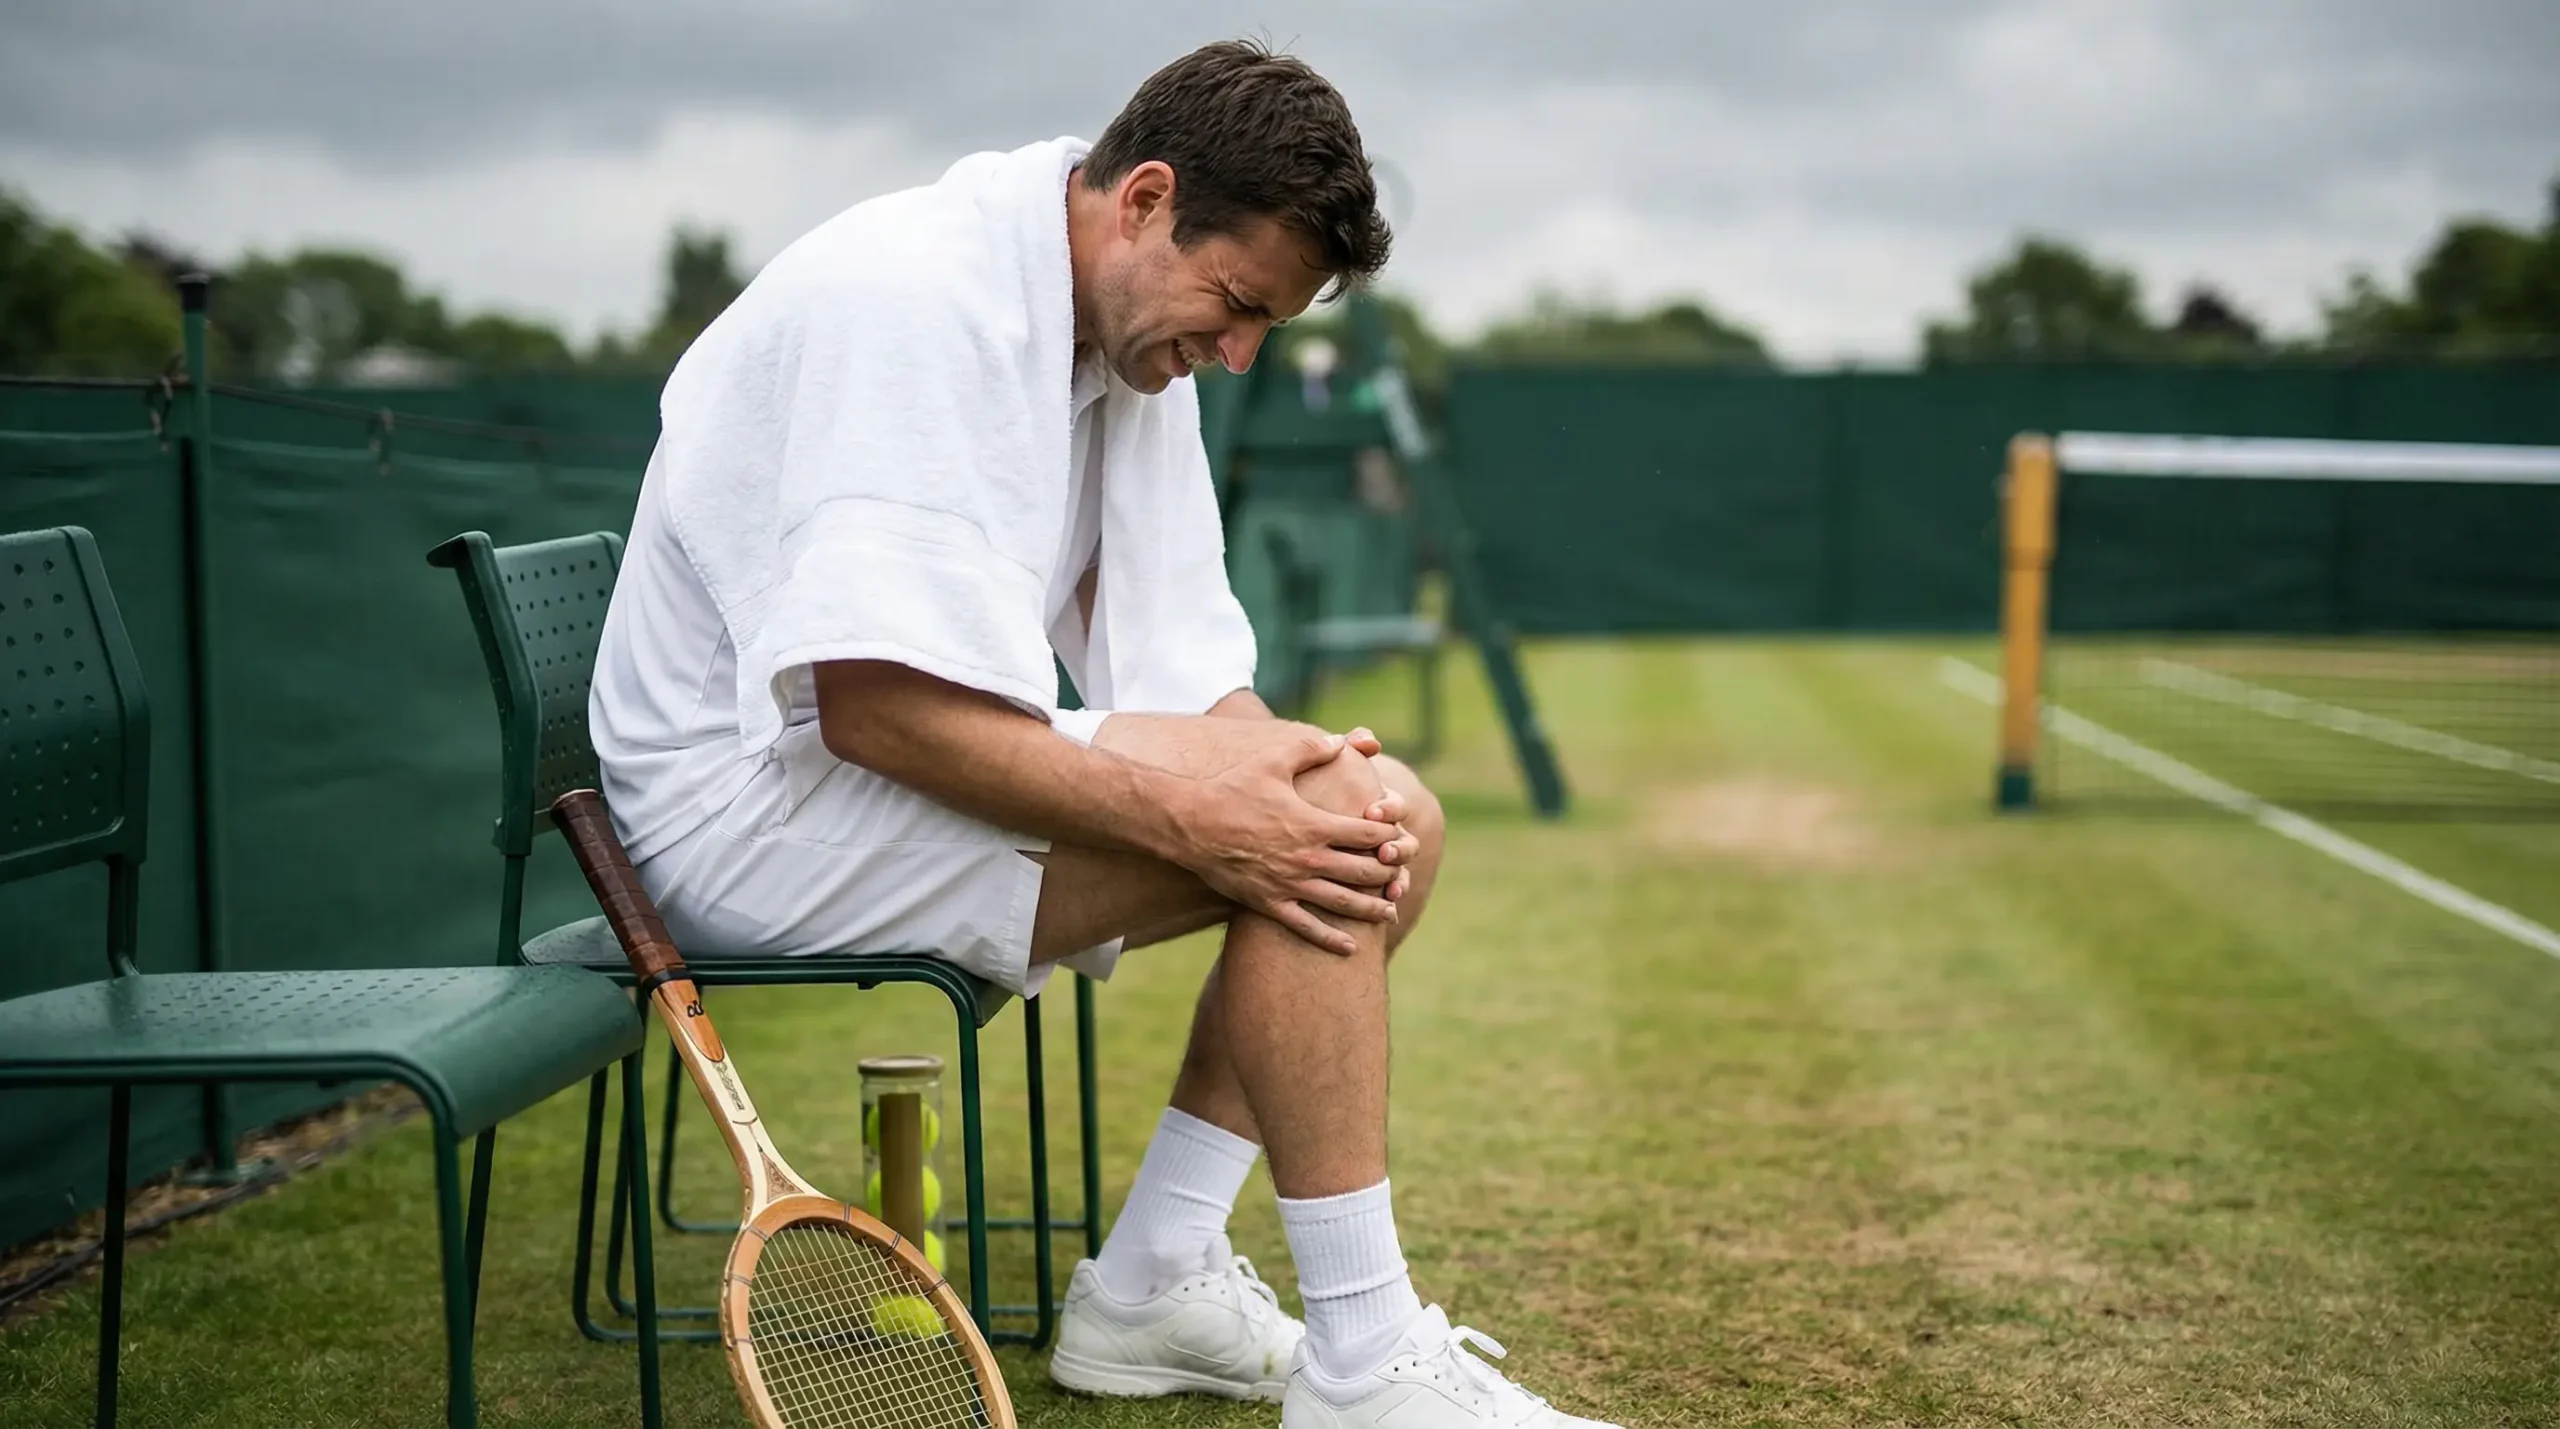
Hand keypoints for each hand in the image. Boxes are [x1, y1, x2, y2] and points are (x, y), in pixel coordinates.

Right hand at [1177, 728, 1406, 954]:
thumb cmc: (1231, 789)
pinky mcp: (1268, 903)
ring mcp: (1289, 884)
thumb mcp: (1272, 760)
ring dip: (1371, 909)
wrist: (1189, 823)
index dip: (1390, 835)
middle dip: (1388, 874)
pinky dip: (1330, 939)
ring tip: (1391, 914)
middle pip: (1363, 871)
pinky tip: (1349, 949)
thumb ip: (1309, 748)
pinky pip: (1305, 927)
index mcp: (1314, 824)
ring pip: (1342, 903)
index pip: (1368, 834)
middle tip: (1401, 876)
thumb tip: (1339, 741)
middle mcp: (1307, 858)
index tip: (1398, 835)